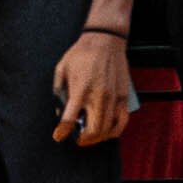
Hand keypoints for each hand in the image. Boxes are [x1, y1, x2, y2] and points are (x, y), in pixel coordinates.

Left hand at [52, 27, 138, 147]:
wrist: (105, 42)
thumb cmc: (80, 54)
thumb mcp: (61, 69)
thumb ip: (58, 91)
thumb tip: (59, 110)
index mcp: (80, 90)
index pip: (70, 119)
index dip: (62, 132)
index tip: (58, 136)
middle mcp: (98, 97)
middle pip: (93, 130)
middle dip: (83, 140)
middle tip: (77, 140)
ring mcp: (113, 98)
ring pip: (108, 129)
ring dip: (98, 137)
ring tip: (90, 137)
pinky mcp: (124, 97)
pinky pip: (122, 121)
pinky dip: (115, 131)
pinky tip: (108, 132)